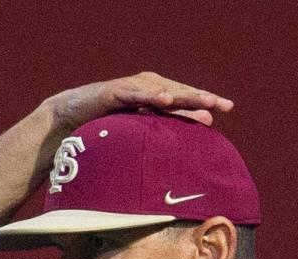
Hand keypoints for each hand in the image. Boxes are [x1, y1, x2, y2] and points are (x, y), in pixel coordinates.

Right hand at [47, 72, 233, 132]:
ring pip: (161, 91)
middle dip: (200, 96)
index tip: (228, 107)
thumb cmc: (106, 127)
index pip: (184, 98)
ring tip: (204, 100)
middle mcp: (145, 87)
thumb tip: (198, 129)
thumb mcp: (140, 131)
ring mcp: (130, 88)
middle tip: (222, 104)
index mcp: (154, 96)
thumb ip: (165, 128)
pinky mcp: (114, 93)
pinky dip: (151, 96)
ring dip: (183, 95)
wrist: (69, 119)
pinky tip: (166, 98)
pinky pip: (135, 95)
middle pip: (178, 92)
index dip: (204, 101)